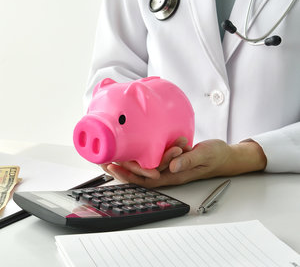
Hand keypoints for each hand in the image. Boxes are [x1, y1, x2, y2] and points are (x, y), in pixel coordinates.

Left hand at [101, 139, 266, 187]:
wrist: (226, 156)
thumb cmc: (216, 155)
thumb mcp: (205, 154)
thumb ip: (189, 160)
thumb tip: (173, 165)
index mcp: (175, 175)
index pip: (147, 178)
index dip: (129, 175)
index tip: (114, 167)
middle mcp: (168, 173)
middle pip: (140, 176)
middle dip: (121, 171)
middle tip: (103, 162)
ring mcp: (168, 168)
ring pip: (143, 170)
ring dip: (126, 165)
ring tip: (109, 157)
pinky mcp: (169, 161)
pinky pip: (150, 162)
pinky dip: (137, 158)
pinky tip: (127, 151)